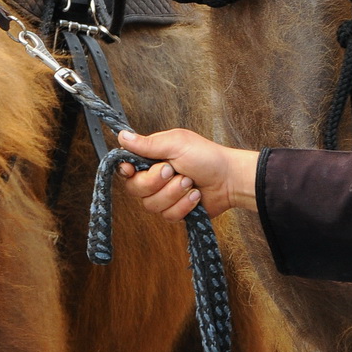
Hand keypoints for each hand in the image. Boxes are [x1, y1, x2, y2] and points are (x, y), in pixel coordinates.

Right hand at [117, 129, 258, 219]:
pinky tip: (195, 196)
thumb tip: (122, 136)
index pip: (125, 168)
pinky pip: (168, 216)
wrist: (230, 179)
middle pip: (135, 189)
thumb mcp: (176, 144)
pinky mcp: (175, 211)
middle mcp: (154, 178)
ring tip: (190, 182)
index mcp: (152, 159)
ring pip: (151, 205)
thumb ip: (148, 143)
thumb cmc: (206, 156)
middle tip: (173, 171)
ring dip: (173, 193)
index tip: (132, 170)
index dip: (126, 171)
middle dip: (155, 181)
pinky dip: (184, 205)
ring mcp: (164, 196)